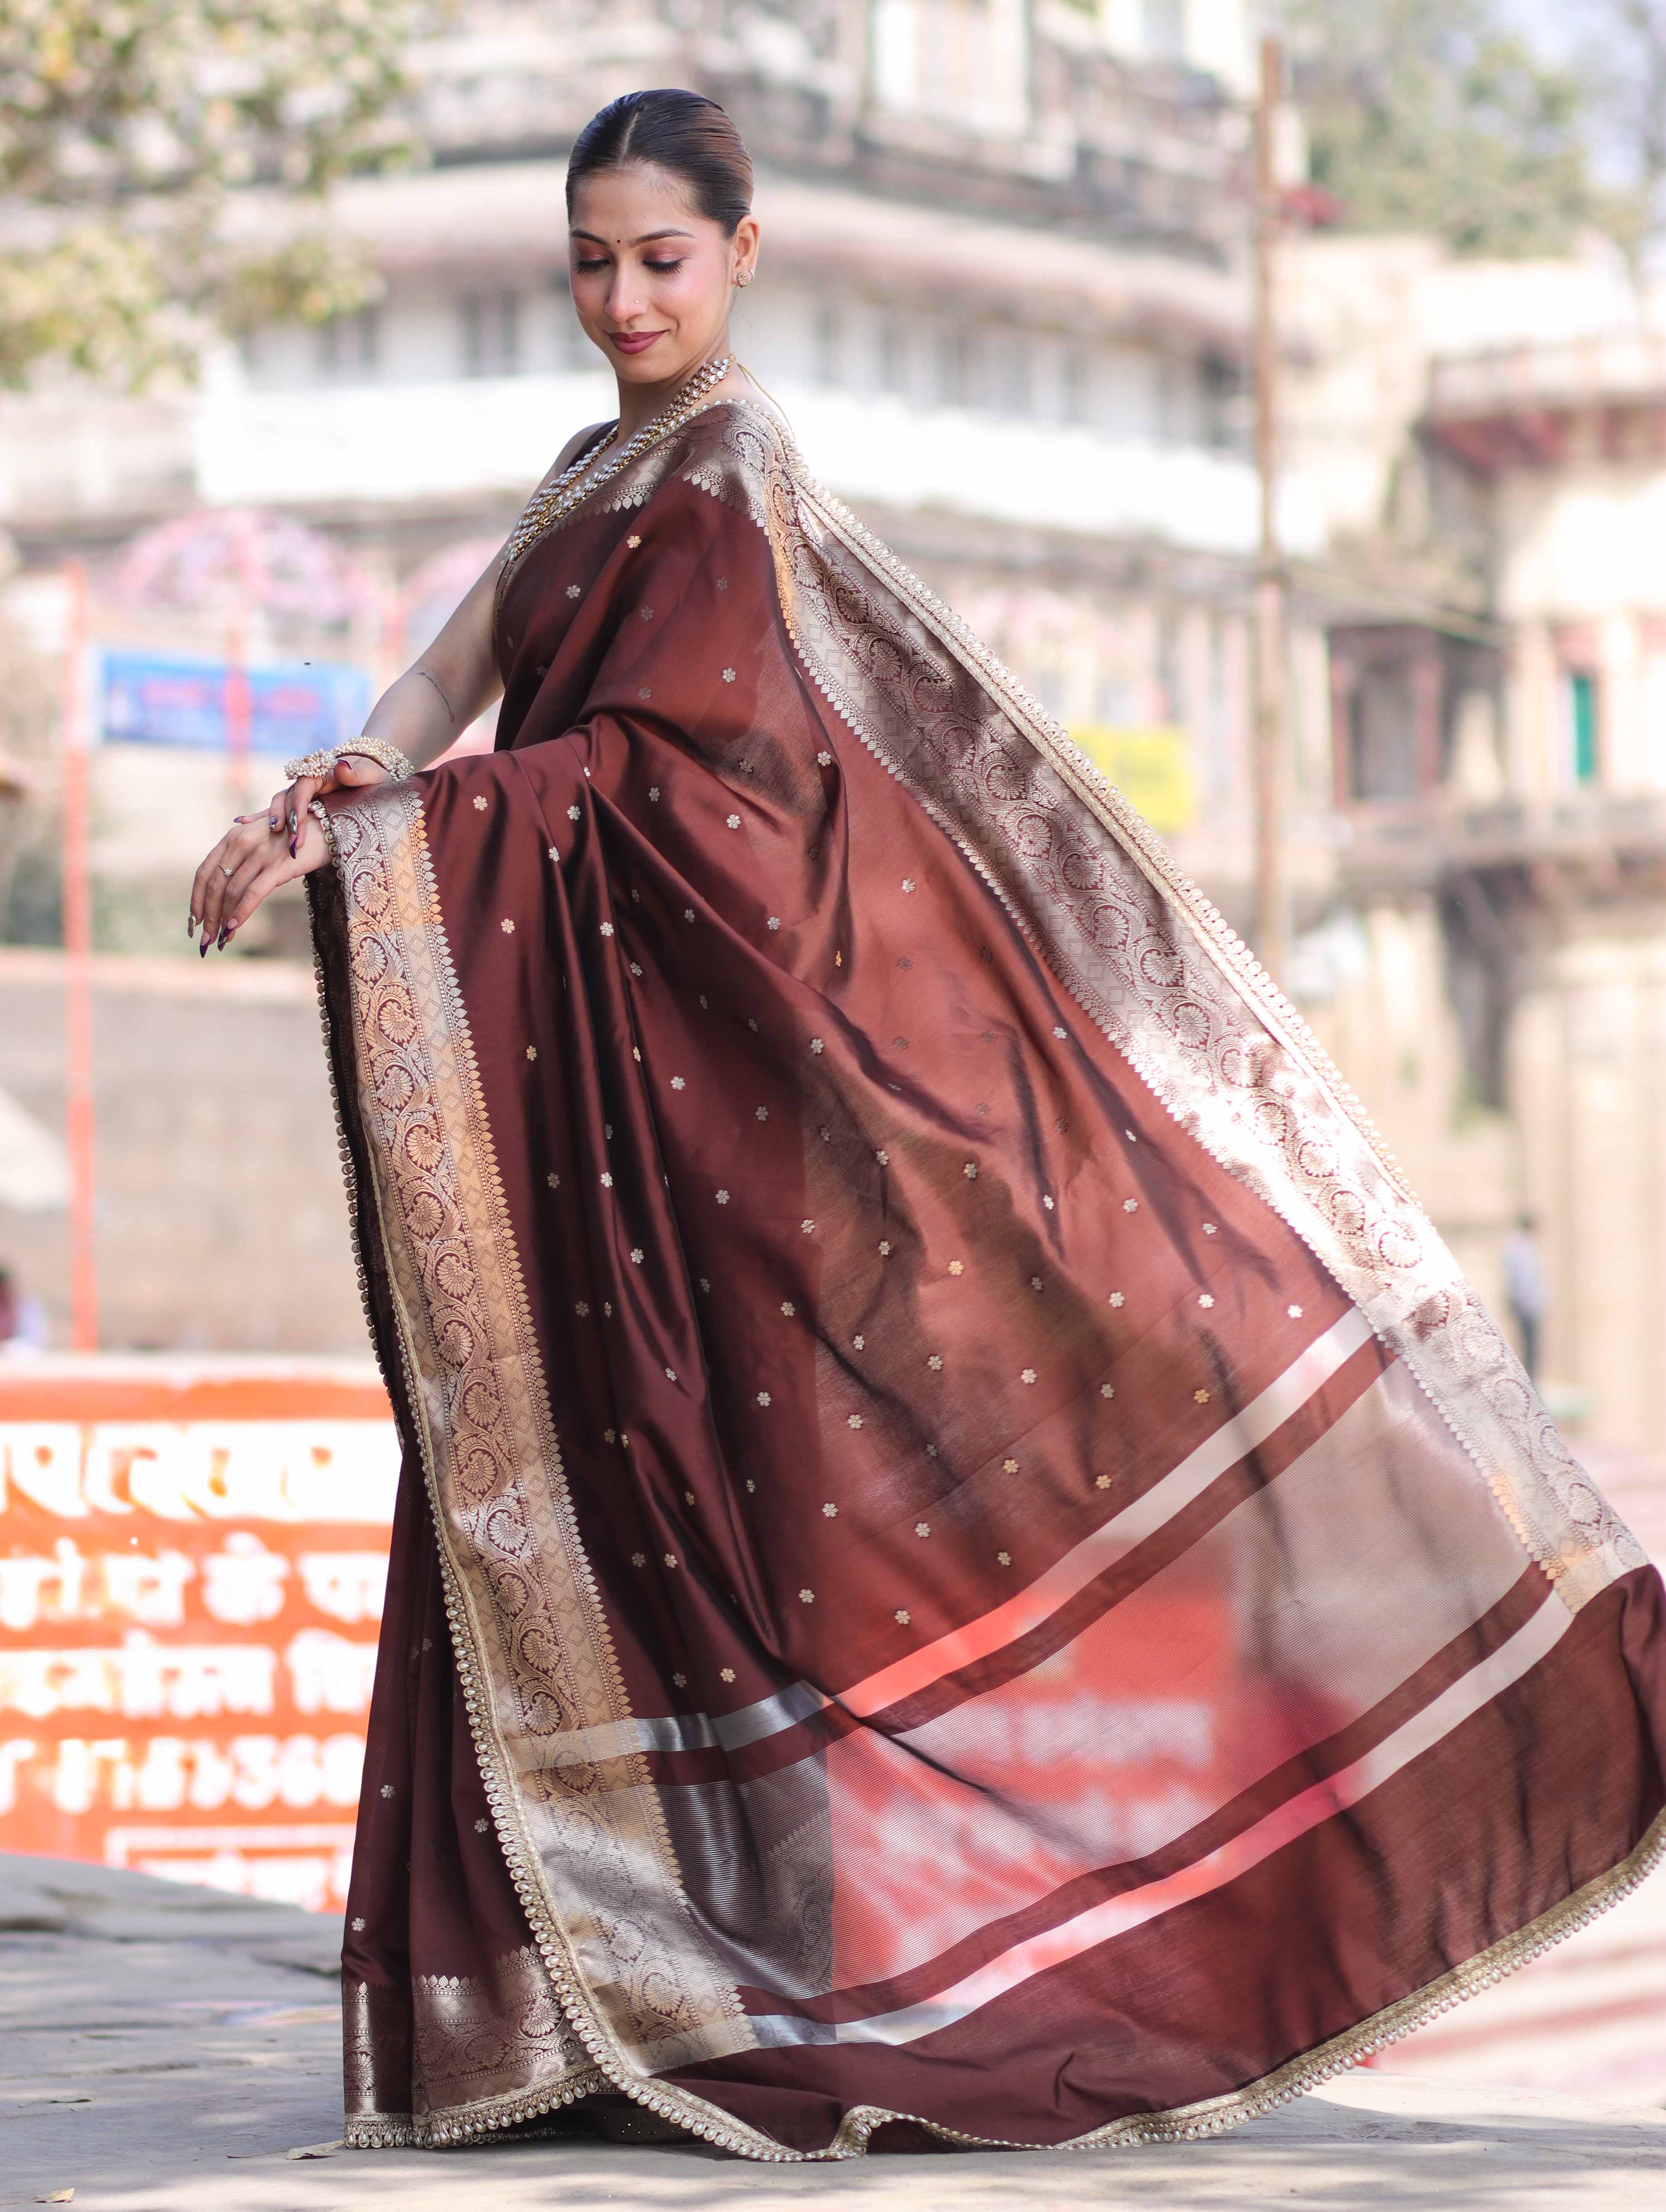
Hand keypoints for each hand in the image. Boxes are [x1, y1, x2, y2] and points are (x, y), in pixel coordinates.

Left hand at [189, 797, 332, 953]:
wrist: (330, 824)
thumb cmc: (299, 828)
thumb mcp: (269, 824)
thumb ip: (250, 827)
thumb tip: (237, 822)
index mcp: (233, 836)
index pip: (205, 871)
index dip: (197, 899)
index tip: (195, 921)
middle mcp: (242, 842)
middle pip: (216, 885)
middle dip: (208, 916)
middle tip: (205, 940)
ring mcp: (261, 854)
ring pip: (232, 892)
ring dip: (223, 920)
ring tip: (220, 940)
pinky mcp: (279, 866)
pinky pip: (254, 893)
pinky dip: (241, 912)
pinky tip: (234, 928)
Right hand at [264, 751, 393, 857]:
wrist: (369, 777)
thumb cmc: (371, 776)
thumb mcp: (370, 774)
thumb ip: (357, 772)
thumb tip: (342, 766)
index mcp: (319, 773)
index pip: (302, 790)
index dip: (297, 809)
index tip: (297, 827)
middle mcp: (303, 782)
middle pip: (287, 800)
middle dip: (286, 822)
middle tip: (290, 844)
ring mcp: (297, 794)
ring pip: (279, 806)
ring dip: (273, 821)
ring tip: (272, 837)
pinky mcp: (295, 805)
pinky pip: (277, 811)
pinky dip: (260, 817)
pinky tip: (241, 823)